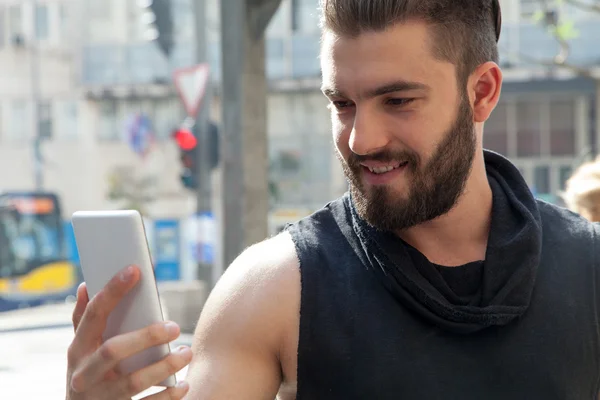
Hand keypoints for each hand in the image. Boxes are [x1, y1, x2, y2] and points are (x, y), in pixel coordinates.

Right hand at [66, 265, 192, 398]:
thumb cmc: (89, 374)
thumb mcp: (81, 350)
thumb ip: (84, 320)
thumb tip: (86, 285)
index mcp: (77, 350)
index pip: (94, 314)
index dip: (113, 290)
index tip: (135, 270)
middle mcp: (84, 374)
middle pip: (114, 350)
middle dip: (146, 336)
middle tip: (175, 326)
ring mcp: (100, 398)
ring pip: (133, 382)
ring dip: (165, 366)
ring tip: (186, 353)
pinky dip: (168, 396)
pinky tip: (183, 385)